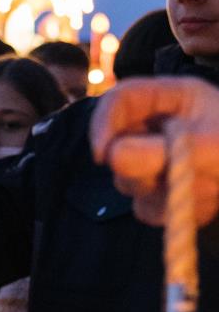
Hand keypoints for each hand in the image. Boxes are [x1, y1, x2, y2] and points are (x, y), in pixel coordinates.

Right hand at [90, 76, 218, 225]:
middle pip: (117, 144)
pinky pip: (146, 207)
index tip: (103, 154)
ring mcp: (158, 160)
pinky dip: (171, 212)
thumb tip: (112, 155)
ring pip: (128, 181)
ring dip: (163, 192)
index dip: (104, 124)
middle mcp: (159, 127)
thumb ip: (163, 150)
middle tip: (170, 180)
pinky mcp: (163, 191)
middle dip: (140, 168)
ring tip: (209, 191)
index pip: (119, 100)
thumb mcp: (214, 145)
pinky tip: (204, 205)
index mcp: (173, 99)